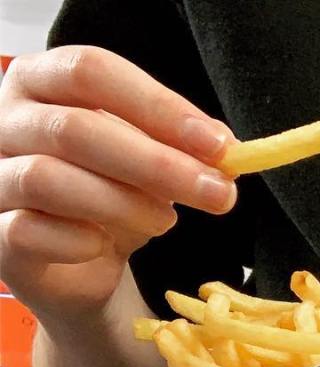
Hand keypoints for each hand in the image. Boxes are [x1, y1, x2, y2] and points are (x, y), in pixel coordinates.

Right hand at [0, 45, 236, 324]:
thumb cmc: (112, 200)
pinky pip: (29, 232)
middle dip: (158, 164)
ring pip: (48, 179)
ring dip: (123, 203)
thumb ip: (181, 150)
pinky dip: (80, 241)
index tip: (219, 145)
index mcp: (42, 84)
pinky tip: (107, 246)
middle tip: (218, 194)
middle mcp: (5, 122)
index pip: (92, 72)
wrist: (80, 268)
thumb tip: (224, 148)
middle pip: (76, 128)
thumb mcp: (152, 166)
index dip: (159, 107)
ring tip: (166, 220)